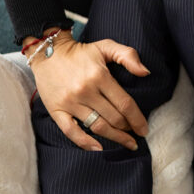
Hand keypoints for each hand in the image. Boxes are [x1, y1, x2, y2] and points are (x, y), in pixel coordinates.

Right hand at [27, 30, 149, 150]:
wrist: (48, 52)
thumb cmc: (81, 51)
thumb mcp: (106, 46)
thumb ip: (128, 55)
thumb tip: (145, 72)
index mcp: (100, 75)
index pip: (124, 103)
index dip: (137, 119)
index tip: (144, 129)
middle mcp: (85, 91)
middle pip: (113, 118)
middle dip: (128, 129)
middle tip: (136, 136)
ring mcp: (70, 102)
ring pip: (97, 126)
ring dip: (114, 138)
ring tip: (126, 143)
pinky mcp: (56, 111)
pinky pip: (71, 132)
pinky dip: (85, 143)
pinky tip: (98, 148)